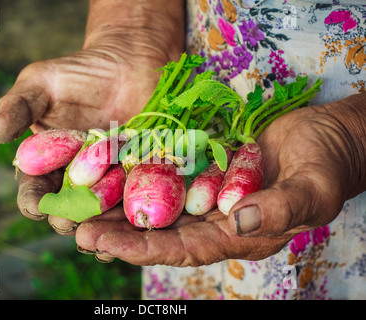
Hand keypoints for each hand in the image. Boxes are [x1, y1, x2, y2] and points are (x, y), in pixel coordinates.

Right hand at [0, 43, 173, 230]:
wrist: (127, 62)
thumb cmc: (79, 72)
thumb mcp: (41, 83)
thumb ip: (17, 107)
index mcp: (49, 163)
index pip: (36, 189)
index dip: (33, 201)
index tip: (36, 207)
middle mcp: (78, 178)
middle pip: (69, 207)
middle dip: (67, 217)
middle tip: (70, 221)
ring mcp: (111, 178)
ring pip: (104, 208)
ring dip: (101, 221)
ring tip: (102, 229)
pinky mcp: (140, 173)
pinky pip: (137, 193)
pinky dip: (135, 204)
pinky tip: (135, 214)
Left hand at [75, 94, 365, 265]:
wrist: (327, 138)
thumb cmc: (326, 166)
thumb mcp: (313, 189)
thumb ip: (282, 208)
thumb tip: (240, 218)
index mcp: (235, 235)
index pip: (180, 249)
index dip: (139, 248)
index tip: (102, 242)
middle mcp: (213, 218)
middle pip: (157, 230)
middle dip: (116, 230)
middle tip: (74, 226)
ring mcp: (205, 191)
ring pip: (154, 203)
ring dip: (118, 203)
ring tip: (79, 201)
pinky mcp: (201, 165)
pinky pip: (164, 172)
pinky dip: (136, 172)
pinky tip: (108, 167)